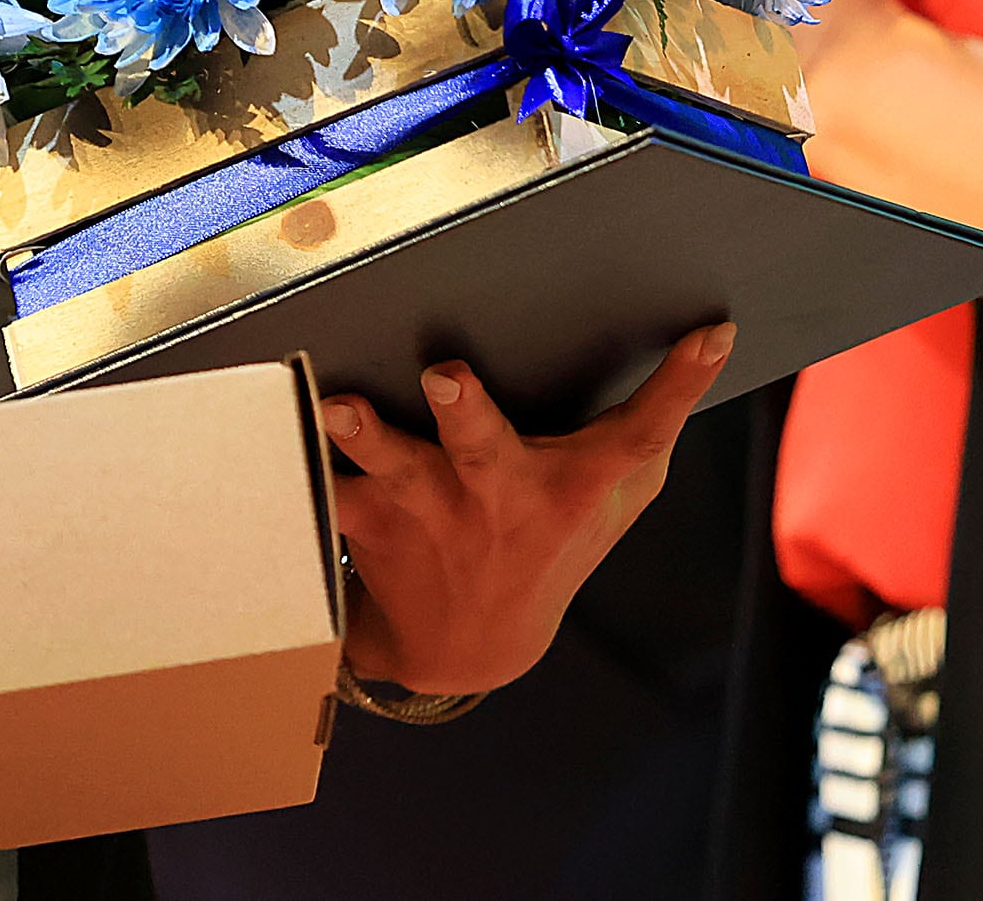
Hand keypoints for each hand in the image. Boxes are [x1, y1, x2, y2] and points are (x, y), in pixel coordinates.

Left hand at [323, 322, 735, 696]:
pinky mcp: (368, 520)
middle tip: (446, 375)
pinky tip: (272, 430)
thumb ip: (645, 436)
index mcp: (572, 487)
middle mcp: (498, 496)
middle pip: (483, 447)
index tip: (711, 334)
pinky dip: (306, 458)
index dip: (683, 381)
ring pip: (390, 467)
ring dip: (364, 436)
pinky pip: (327, 484)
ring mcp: (428, 511)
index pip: (643, 432)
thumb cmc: (551, 546)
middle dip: (465, 410)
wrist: (466, 648)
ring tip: (341, 405)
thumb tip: (704, 345)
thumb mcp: (612, 505)